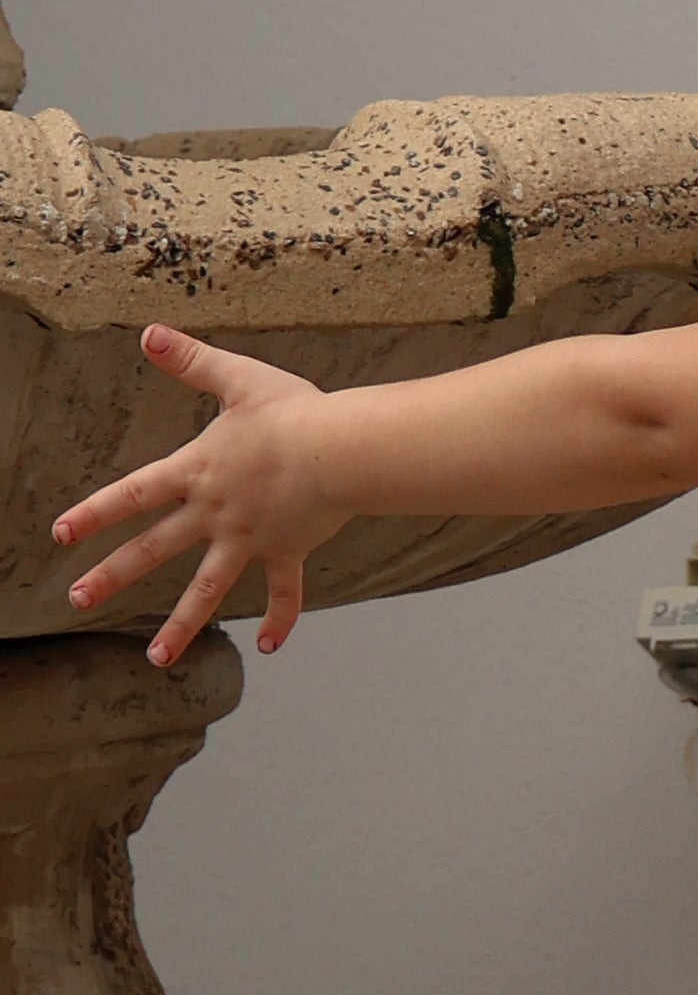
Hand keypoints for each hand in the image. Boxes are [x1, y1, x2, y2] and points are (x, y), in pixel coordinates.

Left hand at [55, 328, 343, 661]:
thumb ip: (191, 362)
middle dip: (112, 576)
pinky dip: (281, 619)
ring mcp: (249, 538)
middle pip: (154, 549)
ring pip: (208, 588)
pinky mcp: (288, 550)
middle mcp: (214, 513)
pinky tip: (271, 647)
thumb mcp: (238, 379)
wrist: (341, 451)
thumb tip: (148, 335)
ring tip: (156, 659)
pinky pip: (285, 592)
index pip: (133, 493)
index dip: (95, 512)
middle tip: (77, 600)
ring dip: (181, 625)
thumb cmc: (294, 413)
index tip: (60, 534)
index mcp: (197, 472)